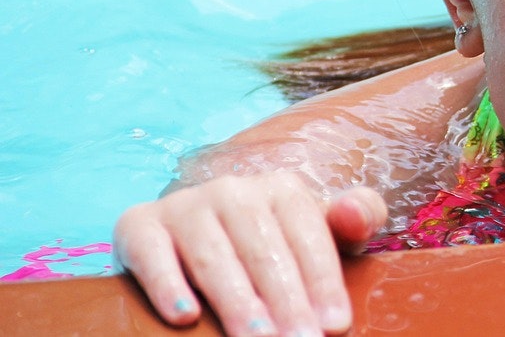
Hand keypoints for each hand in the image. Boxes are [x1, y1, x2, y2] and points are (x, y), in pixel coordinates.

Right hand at [113, 172, 386, 335]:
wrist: (205, 226)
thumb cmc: (277, 240)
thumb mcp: (320, 228)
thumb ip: (357, 216)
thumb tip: (354, 214)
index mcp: (281, 189)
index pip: (307, 236)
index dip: (323, 282)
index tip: (336, 325)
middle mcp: (232, 190)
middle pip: (264, 250)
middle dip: (285, 301)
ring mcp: (185, 205)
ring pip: (214, 257)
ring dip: (237, 302)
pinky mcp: (139, 224)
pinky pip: (151, 254)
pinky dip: (167, 285)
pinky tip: (186, 318)